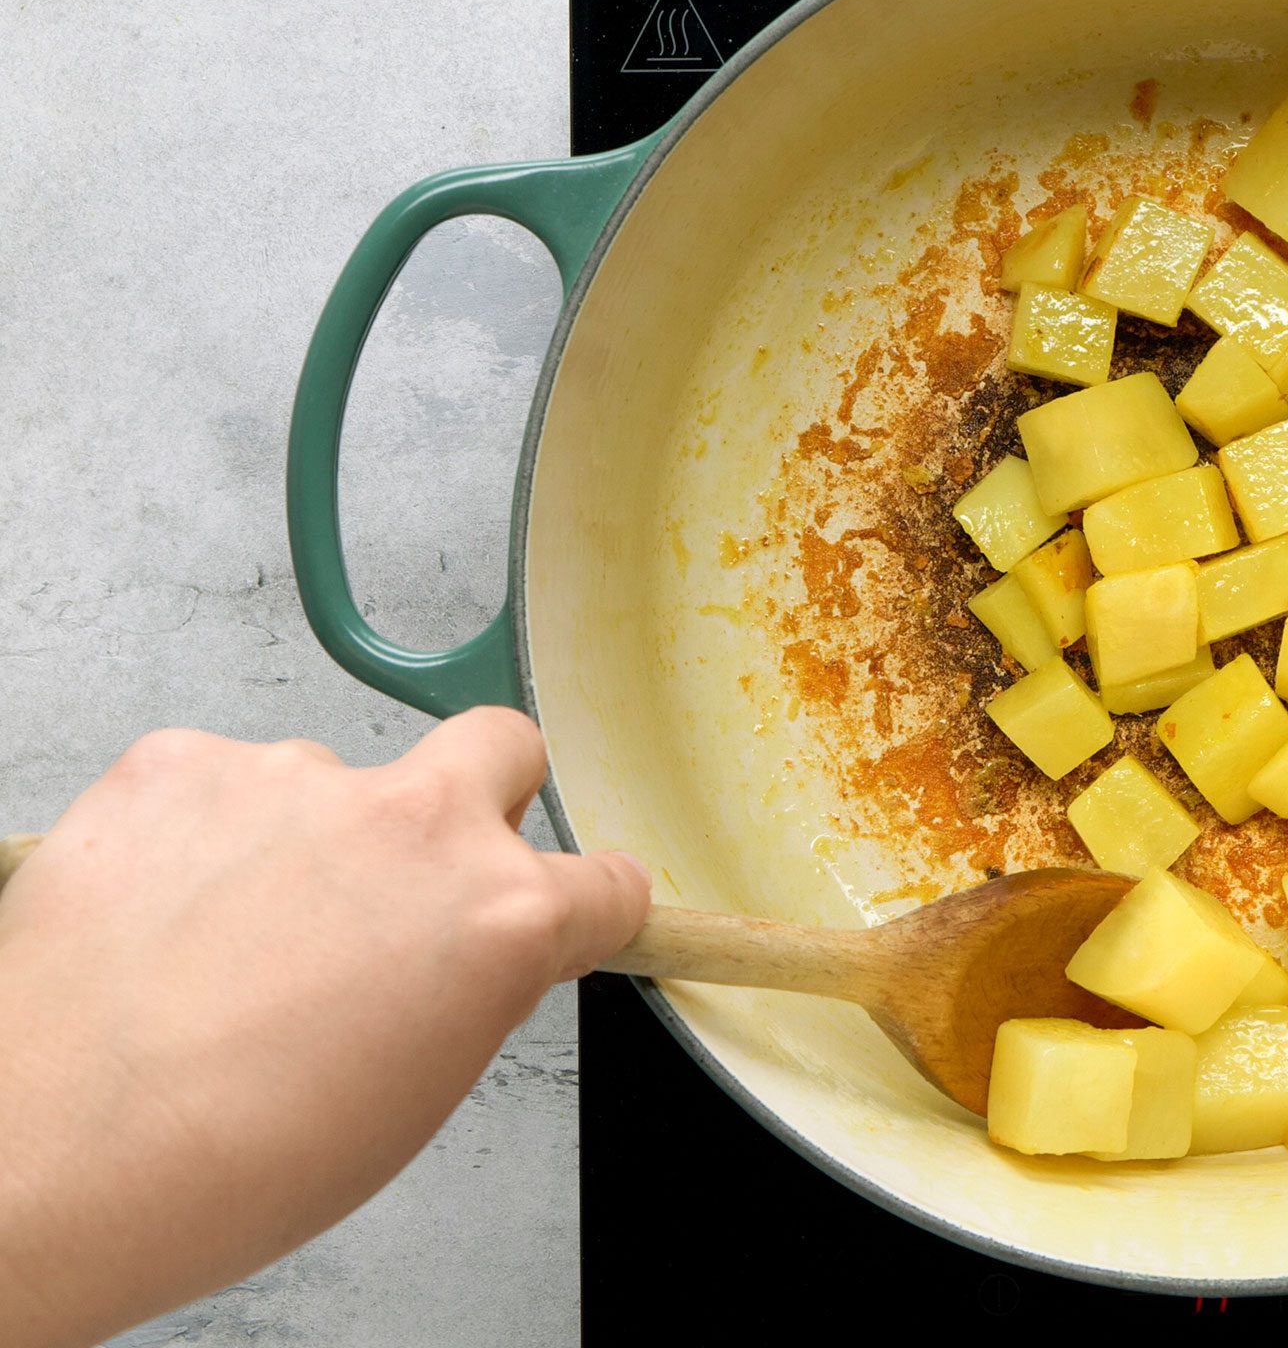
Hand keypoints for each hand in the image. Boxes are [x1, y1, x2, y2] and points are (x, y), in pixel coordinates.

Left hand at [0, 709, 649, 1347]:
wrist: (45, 1158)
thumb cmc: (218, 1163)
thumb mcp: (411, 1098)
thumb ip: (467, 989)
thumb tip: (457, 956)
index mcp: (500, 919)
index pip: (607, 880)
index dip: (583, 907)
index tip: (559, 915)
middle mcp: (416, 825)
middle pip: (503, 748)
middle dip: (481, 798)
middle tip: (410, 879)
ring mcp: (295, 779)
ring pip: (331, 779)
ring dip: (300, 840)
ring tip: (223, 947)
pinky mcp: (179, 763)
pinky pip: (214, 782)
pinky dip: (196, 836)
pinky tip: (158, 919)